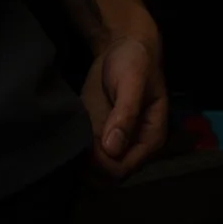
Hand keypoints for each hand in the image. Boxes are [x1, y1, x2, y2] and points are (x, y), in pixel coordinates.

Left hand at [82, 25, 168, 179]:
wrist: (122, 47)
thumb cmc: (134, 62)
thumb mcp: (132, 82)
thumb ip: (125, 113)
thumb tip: (112, 149)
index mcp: (151, 138)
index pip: (124, 169)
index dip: (103, 164)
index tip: (87, 145)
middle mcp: (135, 148)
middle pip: (110, 176)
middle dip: (90, 166)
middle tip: (77, 141)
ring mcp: (117, 145)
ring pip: (97, 172)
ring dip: (82, 163)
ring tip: (73, 139)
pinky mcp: (102, 137)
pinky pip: (89, 158)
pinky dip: (78, 154)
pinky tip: (71, 139)